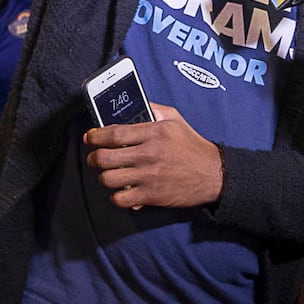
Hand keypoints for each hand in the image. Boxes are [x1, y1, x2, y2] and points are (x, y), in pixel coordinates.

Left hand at [83, 103, 221, 208]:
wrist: (213, 175)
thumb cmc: (193, 146)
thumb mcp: (175, 120)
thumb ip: (154, 109)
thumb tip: (135, 104)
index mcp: (153, 133)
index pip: (114, 133)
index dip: (96, 136)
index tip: (90, 138)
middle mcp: (149, 154)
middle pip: (105, 158)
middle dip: (93, 159)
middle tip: (94, 159)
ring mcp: (149, 176)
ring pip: (109, 179)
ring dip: (103, 177)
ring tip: (108, 175)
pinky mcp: (152, 196)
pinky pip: (121, 199)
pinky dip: (116, 196)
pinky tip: (121, 191)